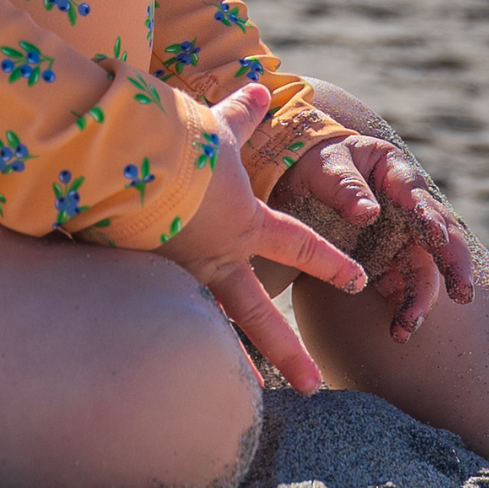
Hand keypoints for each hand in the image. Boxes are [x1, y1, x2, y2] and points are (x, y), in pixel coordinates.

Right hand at [155, 83, 364, 393]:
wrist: (131, 161)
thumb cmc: (182, 141)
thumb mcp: (219, 126)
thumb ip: (242, 115)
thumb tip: (261, 86)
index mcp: (245, 224)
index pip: (300, 247)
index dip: (330, 263)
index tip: (358, 280)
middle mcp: (218, 258)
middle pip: (261, 316)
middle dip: (290, 353)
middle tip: (315, 385)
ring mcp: (179, 276)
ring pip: (213, 329)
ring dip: (232, 366)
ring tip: (250, 401)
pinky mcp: (139, 282)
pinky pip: (163, 322)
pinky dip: (172, 350)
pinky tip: (173, 382)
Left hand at [275, 126, 476, 338]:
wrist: (297, 181)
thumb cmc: (316, 164)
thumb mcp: (324, 166)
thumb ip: (344, 187)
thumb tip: (368, 214)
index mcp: (395, 175)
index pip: (417, 197)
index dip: (430, 217)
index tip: (437, 239)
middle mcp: (407, 208)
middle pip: (440, 236)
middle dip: (453, 265)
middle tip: (461, 292)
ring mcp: (398, 238)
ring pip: (422, 269)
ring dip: (422, 298)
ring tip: (408, 327)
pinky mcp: (384, 263)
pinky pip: (400, 287)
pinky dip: (403, 308)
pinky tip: (399, 330)